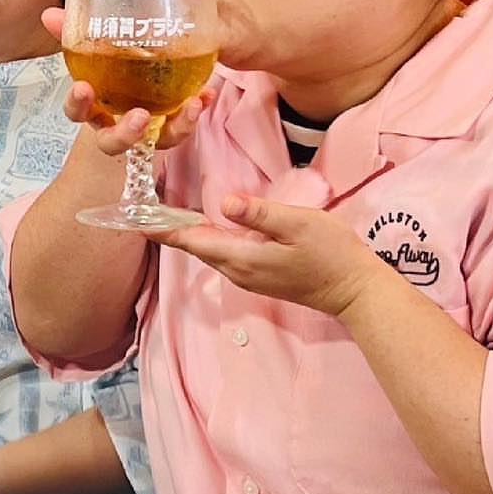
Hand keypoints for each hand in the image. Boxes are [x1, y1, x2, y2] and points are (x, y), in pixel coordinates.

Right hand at [41, 5, 215, 156]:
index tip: (82, 88)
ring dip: (174, 127)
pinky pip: (183, 124)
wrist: (144, 83)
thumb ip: (75, 32)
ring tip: (189, 105)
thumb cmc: (114, 71)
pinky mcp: (170, 126)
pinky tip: (205, 94)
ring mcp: (146, 128)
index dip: (77, 104)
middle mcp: (116, 123)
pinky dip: (195, 111)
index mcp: (95, 105)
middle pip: (112, 141)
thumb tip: (49, 13)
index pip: (77, 111)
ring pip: (154, 141)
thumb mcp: (95, 49)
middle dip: (124, 133)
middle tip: (139, 117)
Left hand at [150, 193, 390, 317]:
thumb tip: (225, 203)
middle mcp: (238, 271)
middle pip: (195, 246)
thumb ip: (259, 214)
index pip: (192, 240)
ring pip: (209, 251)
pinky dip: (208, 240)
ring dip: (187, 234)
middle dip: (169, 228)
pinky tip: (205, 226)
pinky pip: (224, 255)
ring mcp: (249, 276)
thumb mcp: (298, 224)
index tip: (136, 218)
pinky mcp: (259, 275)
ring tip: (164, 214)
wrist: (356, 291)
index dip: (163, 228)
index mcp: (242, 257)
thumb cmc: (332, 254)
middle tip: (143, 208)